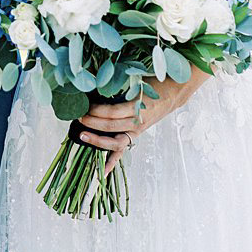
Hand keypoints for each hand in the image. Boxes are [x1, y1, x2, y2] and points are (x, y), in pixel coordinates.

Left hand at [77, 76, 203, 173]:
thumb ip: (117, 83)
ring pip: (116, 142)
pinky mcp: (135, 135)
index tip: (85, 106)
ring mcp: (137, 131)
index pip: (114, 112)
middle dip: (93, 123)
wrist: (172, 92)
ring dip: (98, 141)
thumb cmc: (152, 83)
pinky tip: (102, 172)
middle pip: (112, 127)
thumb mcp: (136, 80)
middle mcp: (139, 121)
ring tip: (82, 136)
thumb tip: (92, 82)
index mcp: (139, 107)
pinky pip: (122, 151)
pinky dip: (112, 161)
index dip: (97, 111)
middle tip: (79, 117)